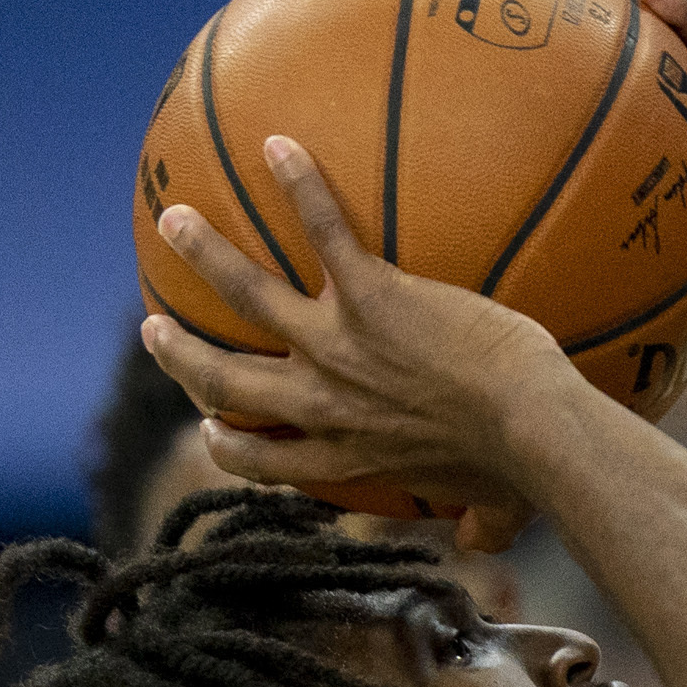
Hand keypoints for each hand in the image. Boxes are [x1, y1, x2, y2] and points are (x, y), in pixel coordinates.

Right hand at [141, 140, 565, 550]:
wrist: (532, 428)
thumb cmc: (524, 474)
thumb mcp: (493, 510)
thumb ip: (479, 524)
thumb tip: (487, 542)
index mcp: (344, 457)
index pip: (262, 459)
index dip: (226, 443)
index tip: (207, 427)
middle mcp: (322, 402)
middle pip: (226, 381)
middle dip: (182, 357)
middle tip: (154, 330)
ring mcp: (338, 345)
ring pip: (246, 293)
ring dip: (205, 253)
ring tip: (174, 219)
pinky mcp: (371, 295)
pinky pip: (324, 229)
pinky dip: (299, 185)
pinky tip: (280, 144)